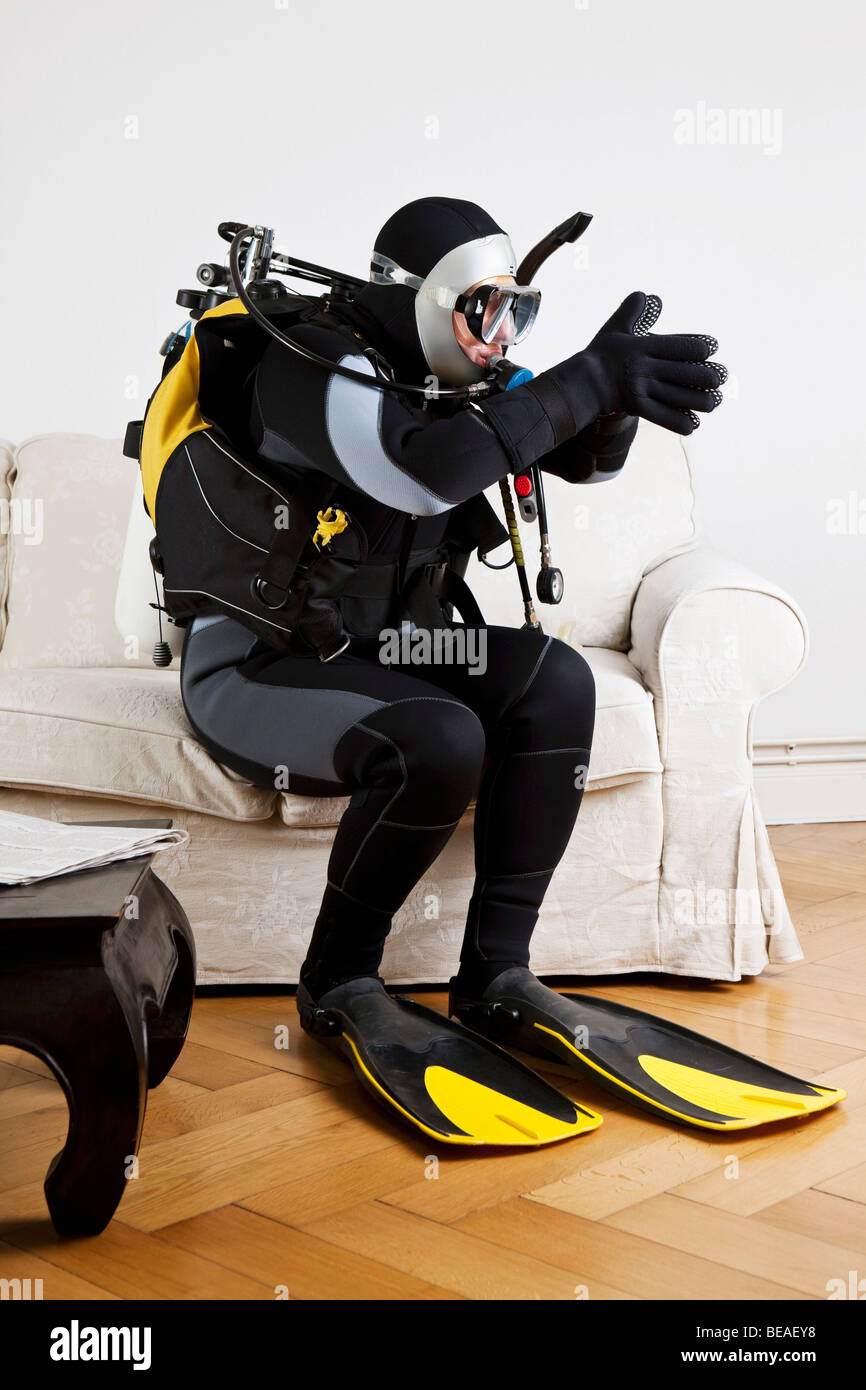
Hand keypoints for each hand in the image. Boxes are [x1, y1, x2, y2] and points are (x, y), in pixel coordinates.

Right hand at [580, 291, 725, 434]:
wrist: (581, 382)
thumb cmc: (600, 355)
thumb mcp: (615, 329)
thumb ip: (631, 312)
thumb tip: (645, 295)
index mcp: (643, 346)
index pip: (681, 346)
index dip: (700, 348)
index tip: (711, 350)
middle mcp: (645, 366)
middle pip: (686, 372)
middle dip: (708, 376)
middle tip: (721, 378)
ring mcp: (640, 387)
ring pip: (679, 396)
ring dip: (701, 401)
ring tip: (714, 402)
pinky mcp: (636, 406)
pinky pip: (663, 417)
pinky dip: (680, 422)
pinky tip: (693, 425)